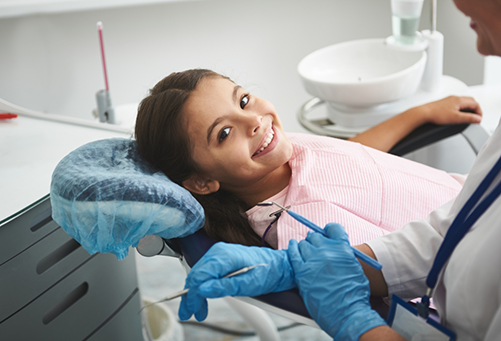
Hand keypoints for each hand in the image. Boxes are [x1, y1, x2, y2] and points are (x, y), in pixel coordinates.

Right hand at [178, 242, 294, 321]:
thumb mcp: (248, 284)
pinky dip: (204, 286)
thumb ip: (224, 286)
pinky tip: (204, 298)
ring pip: (200, 274)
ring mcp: (220, 254)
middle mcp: (219, 252)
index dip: (193, 294)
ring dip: (196, 293)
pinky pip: (207, 273)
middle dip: (191, 296)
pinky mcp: (222, 259)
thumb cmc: (268, 273)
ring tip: (197, 311)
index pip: (200, 275)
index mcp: (225, 256)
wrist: (280, 266)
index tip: (192, 310)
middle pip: (197, 274)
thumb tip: (203, 290)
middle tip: (189, 313)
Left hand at [287, 223, 385, 339]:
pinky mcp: (301, 272)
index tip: (326, 232)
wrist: (347, 313)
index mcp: (343, 249)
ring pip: (303, 244)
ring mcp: (313, 261)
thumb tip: (334, 249)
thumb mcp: (355, 268)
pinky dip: (292, 248)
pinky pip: (293, 254)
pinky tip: (292, 245)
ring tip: (305, 251)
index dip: (329, 229)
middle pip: (316, 236)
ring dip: (304, 247)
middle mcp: (327, 251)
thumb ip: (344, 256)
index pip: (334, 229)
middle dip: (315, 240)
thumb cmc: (354, 295)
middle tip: (315, 247)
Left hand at [417, 95, 481, 124]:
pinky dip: (461, 109)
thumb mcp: (456, 118)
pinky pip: (456, 104)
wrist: (423, 113)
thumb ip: (468, 118)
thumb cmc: (436, 114)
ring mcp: (449, 100)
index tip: (478, 120)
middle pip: (470, 101)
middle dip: (475, 109)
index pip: (475, 103)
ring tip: (468, 117)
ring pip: (463, 102)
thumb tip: (478, 119)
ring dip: (468, 109)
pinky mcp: (444, 103)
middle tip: (475, 118)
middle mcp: (454, 98)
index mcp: (459, 100)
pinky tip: (457, 115)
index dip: (479, 112)